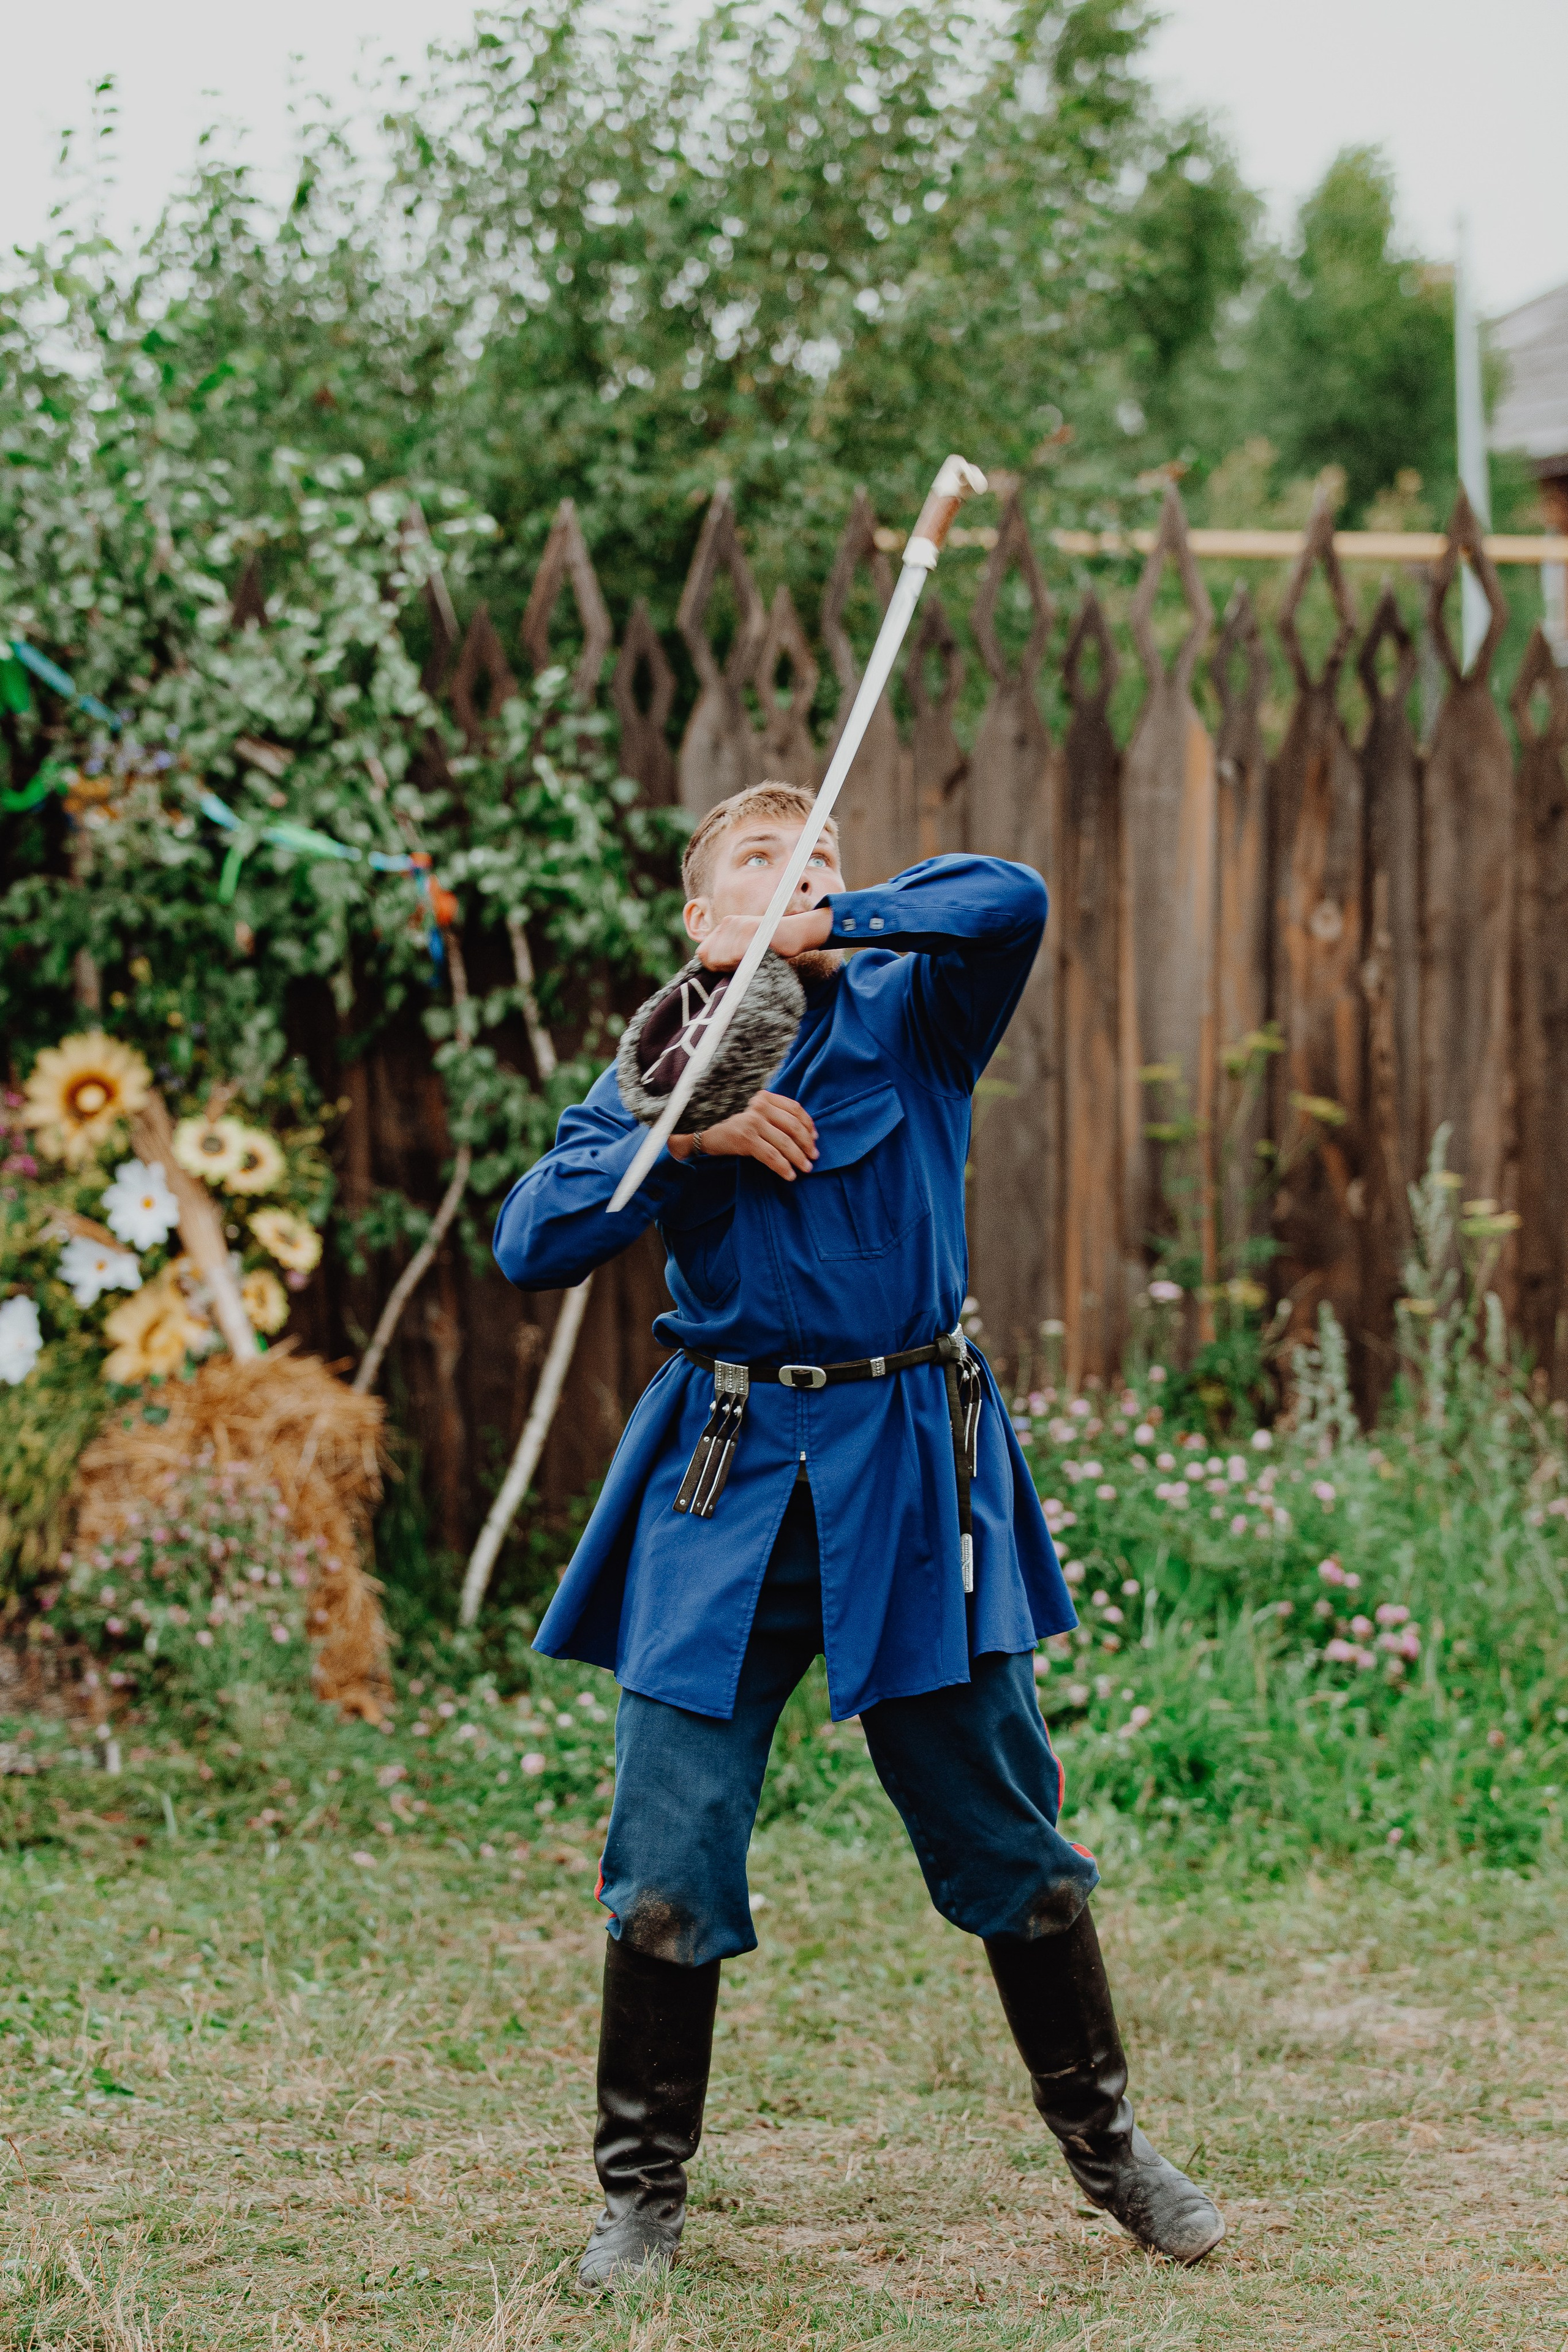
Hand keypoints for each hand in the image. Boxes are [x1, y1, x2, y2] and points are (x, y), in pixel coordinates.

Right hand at [670, 1090, 817, 1180]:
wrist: (704, 1133)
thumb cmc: (733, 1125)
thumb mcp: (753, 1113)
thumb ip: (773, 1116)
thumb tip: (803, 1134)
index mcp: (764, 1097)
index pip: (795, 1109)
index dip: (808, 1125)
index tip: (814, 1138)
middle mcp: (759, 1106)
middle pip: (793, 1126)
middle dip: (807, 1144)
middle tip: (813, 1157)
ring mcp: (752, 1122)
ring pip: (785, 1143)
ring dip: (798, 1158)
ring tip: (805, 1168)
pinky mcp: (746, 1139)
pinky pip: (771, 1156)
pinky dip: (783, 1167)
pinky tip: (789, 1175)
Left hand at [696, 907, 831, 971]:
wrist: (796, 932)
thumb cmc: (771, 946)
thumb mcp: (744, 949)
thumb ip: (728, 955)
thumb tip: (712, 970)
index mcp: (725, 926)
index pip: (703, 952)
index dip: (713, 965)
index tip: (729, 969)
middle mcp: (728, 922)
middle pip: (710, 956)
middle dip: (722, 967)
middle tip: (741, 968)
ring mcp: (739, 925)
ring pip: (722, 956)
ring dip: (733, 966)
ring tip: (749, 963)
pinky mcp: (750, 930)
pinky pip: (737, 953)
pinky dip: (743, 962)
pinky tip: (753, 959)